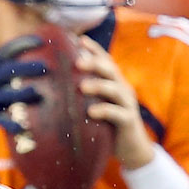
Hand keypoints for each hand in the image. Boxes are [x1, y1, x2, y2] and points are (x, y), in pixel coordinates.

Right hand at [0, 39, 45, 144]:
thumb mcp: (1, 83)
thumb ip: (18, 77)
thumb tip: (45, 73)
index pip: (7, 53)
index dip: (22, 46)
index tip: (41, 42)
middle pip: (6, 71)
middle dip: (25, 68)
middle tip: (45, 67)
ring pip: (4, 95)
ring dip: (20, 94)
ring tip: (36, 92)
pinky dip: (10, 124)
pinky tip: (22, 128)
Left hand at [74, 37, 153, 167]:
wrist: (132, 149)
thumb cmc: (109, 127)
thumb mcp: (96, 107)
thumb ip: (84, 97)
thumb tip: (56, 88)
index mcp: (114, 83)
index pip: (105, 61)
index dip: (94, 49)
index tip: (79, 39)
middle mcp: (123, 89)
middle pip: (110, 69)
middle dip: (94, 63)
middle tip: (77, 62)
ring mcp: (128, 104)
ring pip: (115, 89)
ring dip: (98, 86)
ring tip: (81, 87)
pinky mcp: (129, 121)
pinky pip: (118, 113)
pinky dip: (104, 110)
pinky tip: (91, 112)